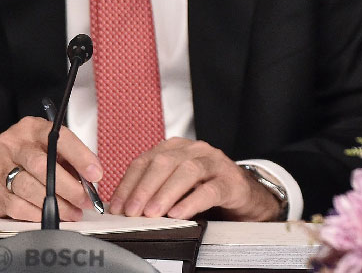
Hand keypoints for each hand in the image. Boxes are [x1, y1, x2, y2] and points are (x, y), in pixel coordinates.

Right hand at [0, 117, 101, 220]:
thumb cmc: (29, 158)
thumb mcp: (50, 148)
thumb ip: (70, 160)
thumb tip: (92, 179)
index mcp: (32, 128)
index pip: (60, 138)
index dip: (81, 157)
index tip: (96, 174)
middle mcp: (13, 144)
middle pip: (43, 166)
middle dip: (70, 187)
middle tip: (86, 200)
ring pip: (30, 189)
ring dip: (57, 205)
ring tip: (73, 212)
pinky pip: (18, 207)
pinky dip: (38, 214)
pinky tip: (51, 217)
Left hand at [108, 138, 281, 220]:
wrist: (243, 195)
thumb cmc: (205, 188)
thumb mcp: (175, 186)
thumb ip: (152, 190)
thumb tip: (121, 207)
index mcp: (177, 148)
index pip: (146, 160)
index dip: (129, 183)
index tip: (118, 206)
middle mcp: (196, 150)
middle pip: (164, 162)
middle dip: (144, 188)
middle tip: (132, 211)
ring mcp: (215, 163)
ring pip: (187, 171)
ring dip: (165, 193)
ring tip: (152, 213)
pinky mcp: (231, 181)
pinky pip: (210, 189)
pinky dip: (191, 202)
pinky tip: (178, 214)